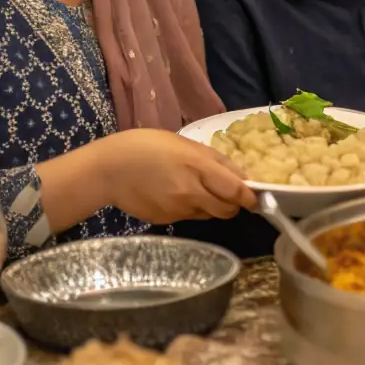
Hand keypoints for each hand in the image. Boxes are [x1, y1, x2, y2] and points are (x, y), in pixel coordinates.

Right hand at [96, 128, 258, 223]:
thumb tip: (240, 176)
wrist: (107, 169)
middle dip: (232, 204)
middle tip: (228, 193)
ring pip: (209, 215)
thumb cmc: (146, 146)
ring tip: (195, 188)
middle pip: (227, 210)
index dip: (250, 197)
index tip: (256, 196)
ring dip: (211, 206)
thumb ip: (214, 160)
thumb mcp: (184, 143)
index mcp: (198, 168)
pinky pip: (189, 217)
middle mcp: (191, 194)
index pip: (236, 191)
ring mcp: (178, 211)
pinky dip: (191, 208)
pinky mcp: (166, 221)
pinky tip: (174, 194)